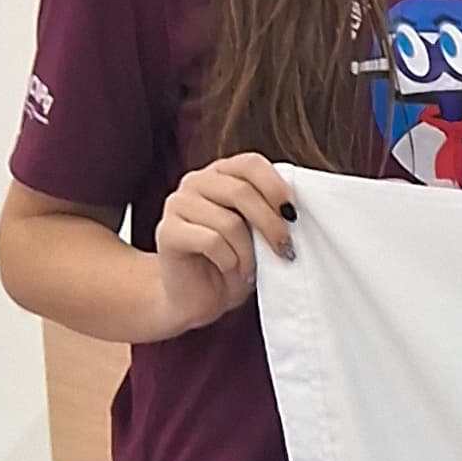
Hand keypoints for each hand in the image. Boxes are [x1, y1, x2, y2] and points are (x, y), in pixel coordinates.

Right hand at [149, 154, 300, 335]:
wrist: (196, 297)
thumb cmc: (234, 261)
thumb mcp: (258, 232)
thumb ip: (270, 211)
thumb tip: (294, 211)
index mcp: (221, 173)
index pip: (250, 163)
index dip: (276, 187)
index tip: (293, 215)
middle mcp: (196, 181)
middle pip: (242, 192)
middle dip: (271, 225)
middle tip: (285, 249)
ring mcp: (177, 204)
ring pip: (229, 222)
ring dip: (248, 252)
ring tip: (250, 268)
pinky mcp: (167, 231)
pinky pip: (212, 242)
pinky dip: (230, 261)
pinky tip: (230, 270)